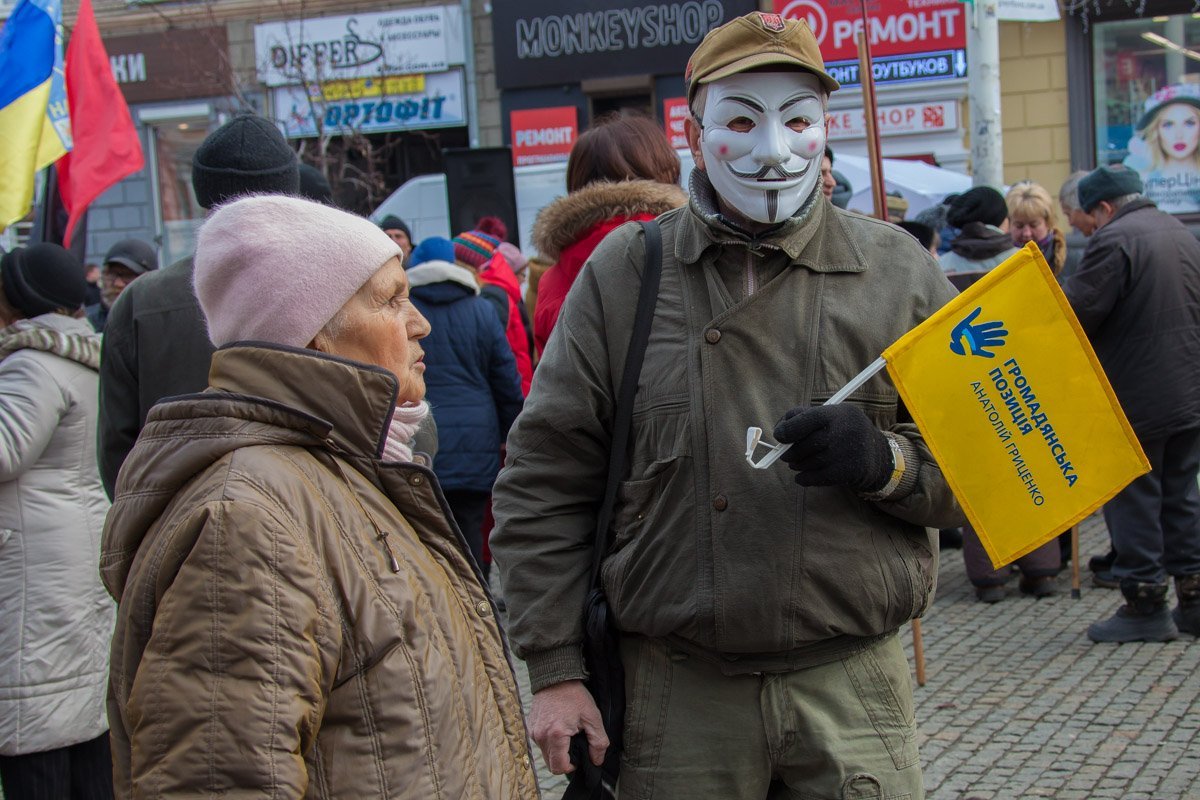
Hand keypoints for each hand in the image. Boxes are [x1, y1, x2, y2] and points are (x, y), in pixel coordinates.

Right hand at [528, 680, 608, 774]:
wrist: (556, 676)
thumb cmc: (575, 695)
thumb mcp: (593, 717)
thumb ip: (598, 742)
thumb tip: (597, 761)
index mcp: (556, 735)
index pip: (559, 767)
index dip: (571, 767)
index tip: (579, 756)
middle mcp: (540, 736)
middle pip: (550, 763)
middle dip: (563, 760)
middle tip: (574, 744)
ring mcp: (533, 731)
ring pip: (545, 754)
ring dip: (556, 751)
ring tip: (567, 733)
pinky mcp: (530, 726)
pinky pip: (540, 743)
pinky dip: (549, 741)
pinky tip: (558, 727)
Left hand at [772, 404, 892, 490]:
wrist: (877, 455)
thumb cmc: (844, 431)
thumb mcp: (832, 415)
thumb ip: (805, 416)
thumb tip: (779, 431)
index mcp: (838, 414)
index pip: (806, 419)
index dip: (787, 428)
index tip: (779, 436)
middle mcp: (843, 432)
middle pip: (803, 444)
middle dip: (789, 451)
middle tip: (785, 454)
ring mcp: (845, 454)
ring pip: (806, 462)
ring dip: (796, 464)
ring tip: (798, 463)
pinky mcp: (845, 473)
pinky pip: (813, 478)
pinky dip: (802, 478)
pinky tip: (802, 475)